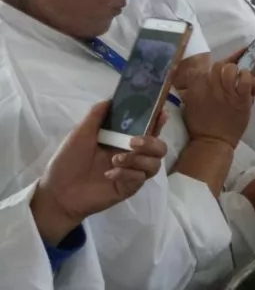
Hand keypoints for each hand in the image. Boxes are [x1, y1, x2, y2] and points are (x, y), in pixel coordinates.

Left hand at [31, 101, 168, 244]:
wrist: (58, 191)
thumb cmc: (68, 161)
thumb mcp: (80, 133)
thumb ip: (96, 115)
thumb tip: (112, 98)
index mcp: (123, 140)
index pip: (149, 129)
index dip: (158, 121)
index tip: (161, 113)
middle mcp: (132, 155)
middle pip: (159, 147)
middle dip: (151, 143)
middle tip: (133, 142)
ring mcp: (132, 172)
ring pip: (154, 164)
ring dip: (138, 159)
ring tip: (116, 159)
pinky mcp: (128, 188)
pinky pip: (139, 179)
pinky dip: (127, 174)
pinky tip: (109, 174)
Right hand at [178, 59, 254, 147]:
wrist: (212, 142)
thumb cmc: (201, 125)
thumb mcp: (191, 103)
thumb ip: (196, 88)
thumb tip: (203, 75)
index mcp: (195, 87)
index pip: (203, 67)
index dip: (211, 70)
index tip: (216, 76)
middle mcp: (209, 86)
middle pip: (218, 65)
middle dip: (224, 70)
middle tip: (228, 80)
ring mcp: (226, 92)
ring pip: (231, 68)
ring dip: (236, 73)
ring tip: (238, 82)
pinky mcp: (241, 98)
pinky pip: (247, 79)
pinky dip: (249, 78)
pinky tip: (249, 86)